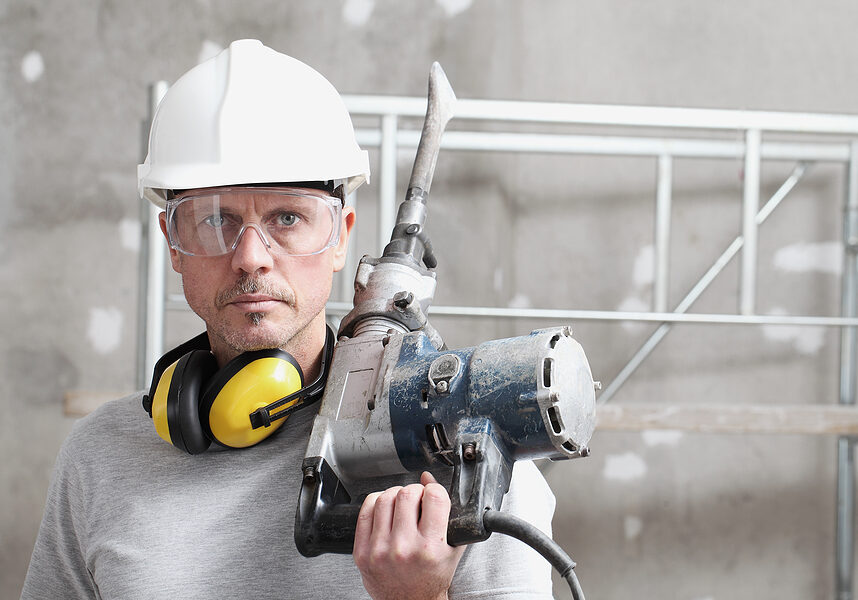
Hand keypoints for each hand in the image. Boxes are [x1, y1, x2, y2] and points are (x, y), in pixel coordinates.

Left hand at [353, 472, 465, 599]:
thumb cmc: (432, 577)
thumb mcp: (451, 547)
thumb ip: (446, 512)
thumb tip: (427, 479)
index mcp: (431, 548)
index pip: (434, 497)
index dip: (435, 490)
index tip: (433, 495)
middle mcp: (404, 548)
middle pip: (407, 494)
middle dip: (415, 492)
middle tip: (418, 500)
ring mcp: (380, 550)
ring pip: (385, 498)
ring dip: (395, 495)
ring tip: (401, 505)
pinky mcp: (363, 552)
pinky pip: (365, 510)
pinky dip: (376, 502)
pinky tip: (385, 510)